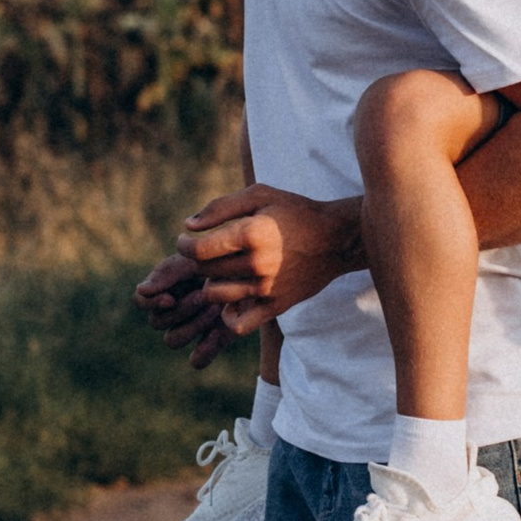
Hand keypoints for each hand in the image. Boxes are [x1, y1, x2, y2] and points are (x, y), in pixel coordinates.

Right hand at [133, 248, 259, 369]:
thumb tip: (141, 291)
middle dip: (180, 309)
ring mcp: (191, 328)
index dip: (151, 302)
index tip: (170, 298)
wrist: (258, 272)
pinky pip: (196, 360)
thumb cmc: (224, 261)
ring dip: (191, 325)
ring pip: (172, 340)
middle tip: (204, 295)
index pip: (141, 300)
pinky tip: (217, 332)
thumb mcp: (197, 260)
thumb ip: (169, 274)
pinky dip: (203, 350)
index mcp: (165, 288)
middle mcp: (172, 311)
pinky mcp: (211, 342)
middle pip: (157, 322)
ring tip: (215, 308)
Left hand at [134, 180, 364, 360]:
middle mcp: (257, 263)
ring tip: (220, 273)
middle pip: (205, 272)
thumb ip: (220, 207)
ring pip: (216, 295)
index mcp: (251, 233)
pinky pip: (240, 324)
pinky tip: (231, 301)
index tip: (186, 242)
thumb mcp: (260, 196)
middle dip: (199, 261)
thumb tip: (188, 227)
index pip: (198, 250)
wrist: (336, 239)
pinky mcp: (276, 305)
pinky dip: (228, 316)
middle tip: (208, 253)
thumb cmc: (294, 212)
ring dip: (210, 284)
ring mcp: (267, 288)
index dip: (184, 246)